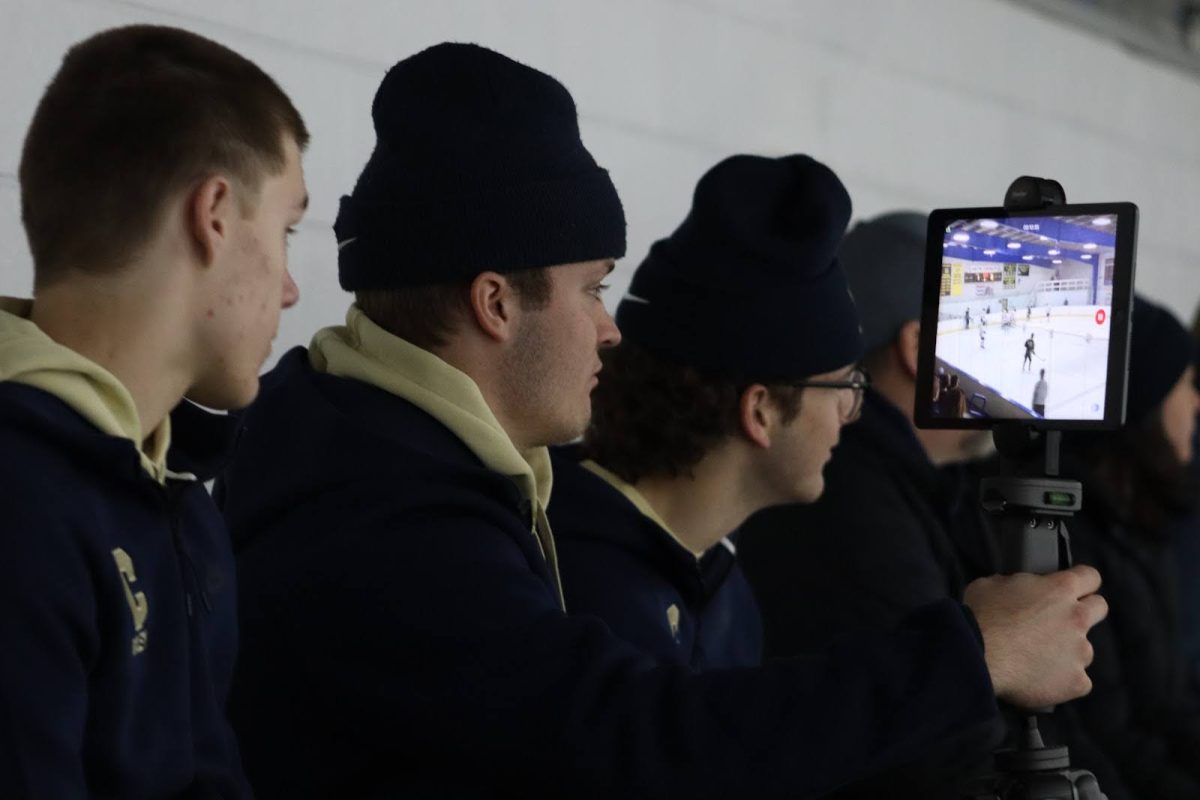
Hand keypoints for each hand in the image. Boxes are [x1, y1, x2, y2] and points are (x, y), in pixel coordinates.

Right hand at [964, 565, 1106, 708]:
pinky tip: (1039, 679)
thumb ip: (1015, 585)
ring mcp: (1080, 652)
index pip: (1089, 576)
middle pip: (1100, 607)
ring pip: (1083, 649)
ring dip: (1067, 651)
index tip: (1074, 587)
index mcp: (1059, 590)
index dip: (1081, 580)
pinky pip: (1077, 680)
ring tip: (1037, 658)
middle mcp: (1077, 618)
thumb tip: (1016, 590)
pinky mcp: (1077, 681)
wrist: (978, 657)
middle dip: (1085, 611)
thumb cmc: (980, 617)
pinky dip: (1061, 680)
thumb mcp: (992, 584)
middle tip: (1059, 620)